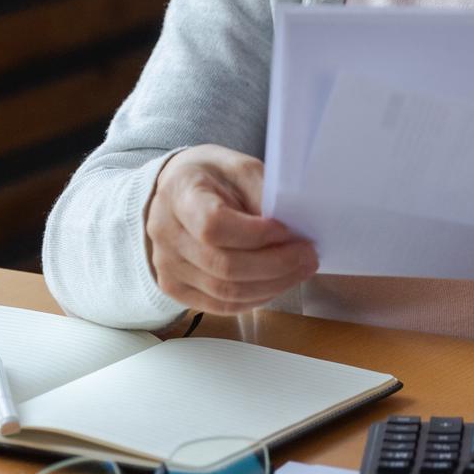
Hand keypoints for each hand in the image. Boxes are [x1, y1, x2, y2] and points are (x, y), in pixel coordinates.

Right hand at [144, 145, 319, 313]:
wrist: (175, 193)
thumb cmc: (210, 177)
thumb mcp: (239, 167)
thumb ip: (263, 194)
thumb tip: (293, 228)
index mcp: (179, 194)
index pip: (213, 226)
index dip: (256, 235)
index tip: (287, 230)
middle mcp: (165, 234)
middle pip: (224, 266)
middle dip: (276, 265)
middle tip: (308, 256)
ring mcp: (167, 266)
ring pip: (226, 292)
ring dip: (273, 285)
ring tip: (299, 270)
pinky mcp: (175, 289)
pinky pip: (221, 306)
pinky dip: (256, 297)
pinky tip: (276, 283)